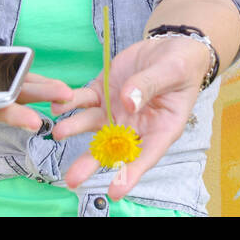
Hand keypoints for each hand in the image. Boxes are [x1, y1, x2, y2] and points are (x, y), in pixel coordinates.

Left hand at [51, 34, 210, 200]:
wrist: (168, 47)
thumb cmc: (180, 65)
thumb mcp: (172, 72)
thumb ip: (150, 85)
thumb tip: (129, 101)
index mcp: (160, 128)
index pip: (146, 154)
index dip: (131, 173)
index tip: (114, 192)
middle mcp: (134, 125)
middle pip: (112, 148)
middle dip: (91, 162)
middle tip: (72, 179)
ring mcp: (115, 110)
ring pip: (93, 125)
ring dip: (76, 129)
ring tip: (60, 132)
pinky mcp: (102, 93)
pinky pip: (84, 100)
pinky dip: (71, 103)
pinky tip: (59, 106)